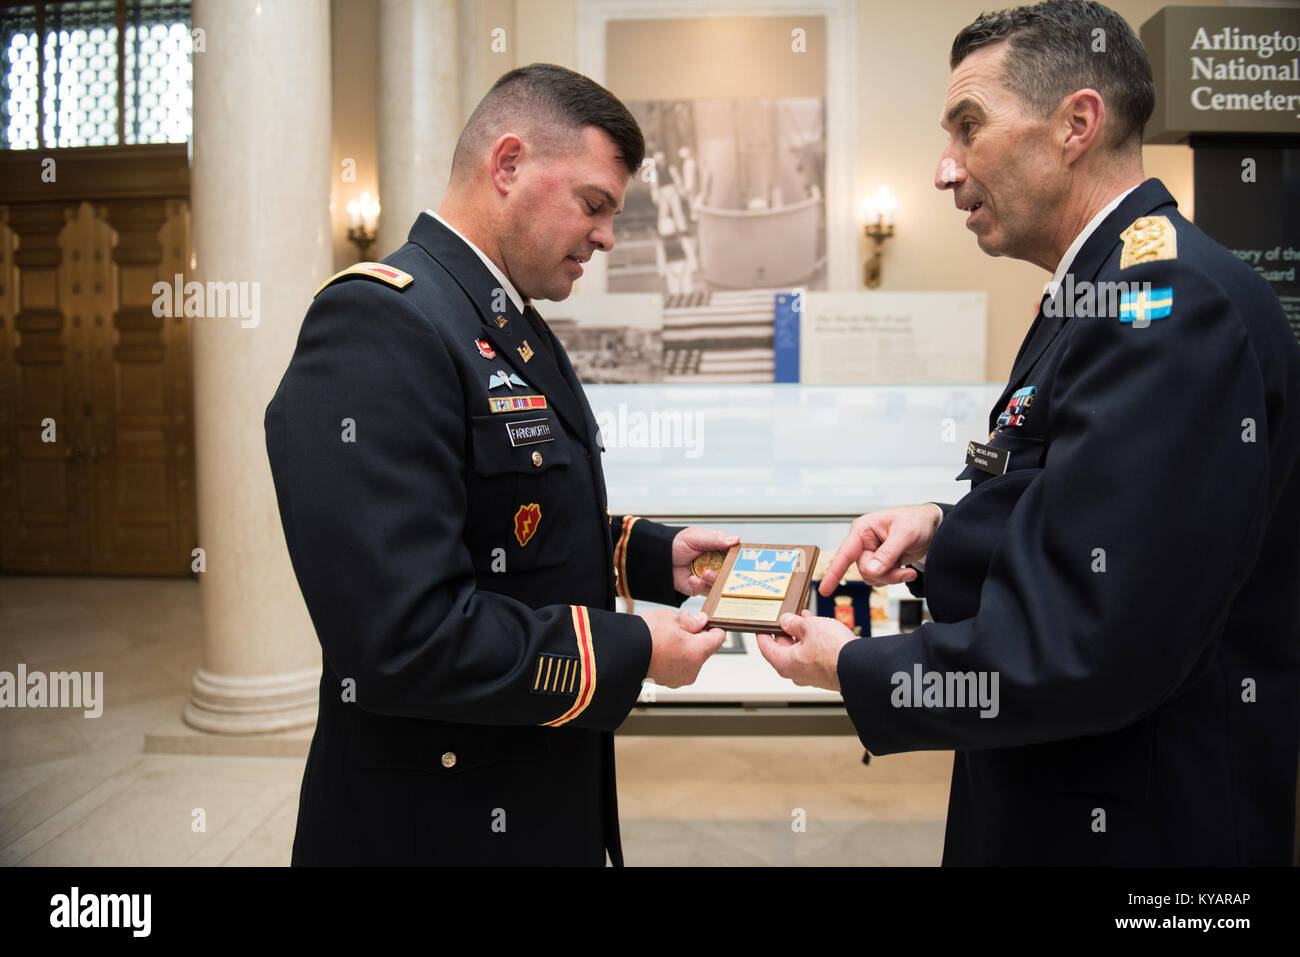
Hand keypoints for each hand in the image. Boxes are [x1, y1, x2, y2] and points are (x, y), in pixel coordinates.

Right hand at [640, 608, 726, 687]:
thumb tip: (701, 621)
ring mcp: (679, 678)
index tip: (706, 621)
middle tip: (683, 622)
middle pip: (703, 650)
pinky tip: (662, 645)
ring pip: (690, 659)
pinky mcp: (667, 682)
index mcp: (698, 652)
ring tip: (668, 633)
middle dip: (695, 636)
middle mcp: (692, 669)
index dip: (713, 626)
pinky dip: (674, 657)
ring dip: (684, 646)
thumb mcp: (672, 618)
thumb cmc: (647, 635)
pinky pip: (677, 667)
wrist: (623, 653)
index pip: (718, 638)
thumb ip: (691, 621)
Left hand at [671, 526, 740, 595]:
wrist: (658, 557)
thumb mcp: (696, 537)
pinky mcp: (700, 587)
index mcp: (718, 549)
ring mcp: (709, 576)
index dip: (739, 560)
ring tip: (705, 574)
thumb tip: (736, 540)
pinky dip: (700, 586)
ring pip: (720, 584)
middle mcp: (716, 564)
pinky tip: (693, 579)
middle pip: (730, 572)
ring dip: (714, 580)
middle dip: (728, 574)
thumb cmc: (676, 543)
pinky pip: (706, 591)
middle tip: (725, 572)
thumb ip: (716, 539)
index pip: (735, 555)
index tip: (741, 563)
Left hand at [755, 610, 853, 691]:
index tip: (761, 624)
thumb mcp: (810, 627)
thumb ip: (794, 623)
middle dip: (786, 630)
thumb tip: (786, 621)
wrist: (860, 667)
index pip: (765, 647)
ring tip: (805, 617)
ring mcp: (810, 675)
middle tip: (787, 616)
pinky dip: (813, 642)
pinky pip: (813, 655)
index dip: (763, 632)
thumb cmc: (834, 651)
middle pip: (783, 649)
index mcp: (784, 663)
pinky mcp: (824, 674)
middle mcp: (795, 673)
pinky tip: (819, 628)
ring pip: (800, 651)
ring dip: (801, 634)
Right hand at [818, 504, 942, 593]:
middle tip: (905, 572)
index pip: (845, 554)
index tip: (825, 590)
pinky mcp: (880, 562)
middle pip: (864, 570)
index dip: (834, 573)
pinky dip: (894, 578)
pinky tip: (905, 570)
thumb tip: (872, 571)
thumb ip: (887, 553)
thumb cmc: (917, 521)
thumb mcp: (904, 535)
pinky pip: (881, 578)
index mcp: (863, 529)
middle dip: (885, 575)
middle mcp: (864, 542)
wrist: (932, 526)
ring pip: (872, 577)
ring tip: (907, 570)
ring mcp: (872, 553)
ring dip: (891, 578)